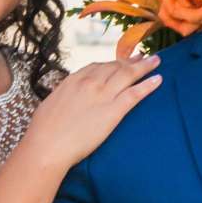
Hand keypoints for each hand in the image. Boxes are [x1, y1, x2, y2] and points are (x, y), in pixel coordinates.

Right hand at [23, 53, 161, 172]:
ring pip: (128, 75)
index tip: (121, 60)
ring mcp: (102, 95)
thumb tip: (65, 98)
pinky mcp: (113, 111)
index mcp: (73, 80)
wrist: (47, 146)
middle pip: (115, 67)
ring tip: (156, 61)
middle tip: (143, 56)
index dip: (112, 62)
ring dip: (144, 66)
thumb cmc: (42, 131)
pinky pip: (134, 94)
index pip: (97, 66)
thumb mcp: (50, 104)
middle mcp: (89, 83)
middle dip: (131, 61)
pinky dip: (148, 85)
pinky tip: (158, 79)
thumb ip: (63, 97)